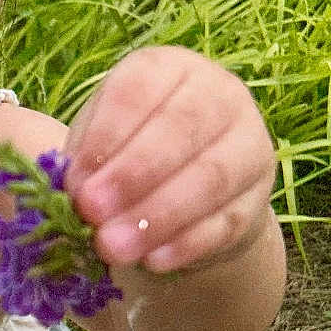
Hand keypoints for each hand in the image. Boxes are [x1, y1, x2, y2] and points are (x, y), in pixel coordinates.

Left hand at [64, 46, 275, 274]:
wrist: (188, 190)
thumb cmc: (130, 152)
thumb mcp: (101, 142)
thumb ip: (84, 160)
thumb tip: (71, 192)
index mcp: (169, 69)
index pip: (141, 88)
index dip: (106, 134)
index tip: (74, 179)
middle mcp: (219, 94)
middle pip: (182, 128)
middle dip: (132, 175)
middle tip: (92, 213)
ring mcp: (249, 143)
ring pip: (211, 176)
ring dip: (159, 215)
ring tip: (114, 247)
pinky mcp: (258, 195)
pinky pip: (228, 220)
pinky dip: (188, 243)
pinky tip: (154, 262)